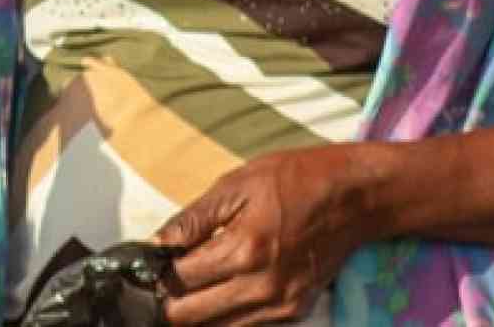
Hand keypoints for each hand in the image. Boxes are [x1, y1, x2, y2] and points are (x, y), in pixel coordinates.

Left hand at [155, 146, 385, 324]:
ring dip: (194, 314)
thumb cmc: (296, 181)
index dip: (152, 277)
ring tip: (178, 291)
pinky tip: (211, 296)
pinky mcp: (295, 311)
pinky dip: (223, 317)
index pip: (180, 280)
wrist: (356, 198)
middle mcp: (263, 286)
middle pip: (193, 316)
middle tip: (151, 286)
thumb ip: (192, 219)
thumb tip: (155, 243)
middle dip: (165, 303)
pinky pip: (247, 326)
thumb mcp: (236, 185)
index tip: (137, 270)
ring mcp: (282, 305)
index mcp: (244, 250)